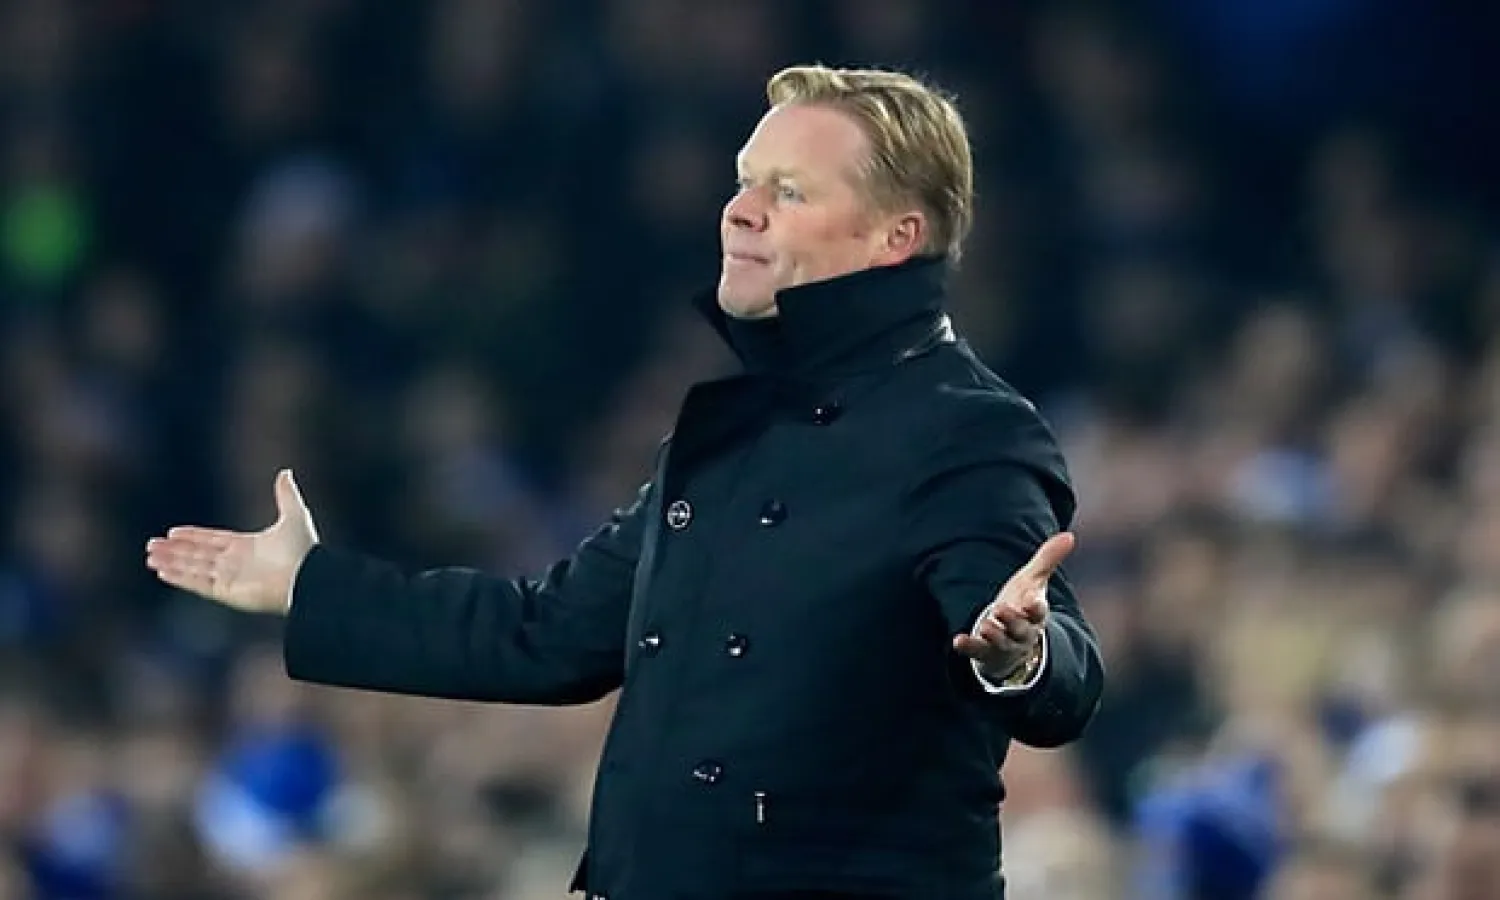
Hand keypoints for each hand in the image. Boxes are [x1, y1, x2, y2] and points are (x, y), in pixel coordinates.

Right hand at [145, 469, 319, 614]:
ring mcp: (231, 579)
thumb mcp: (294, 515)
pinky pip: (198, 583)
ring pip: (193, 568)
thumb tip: (285, 472)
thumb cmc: (302, 551)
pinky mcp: (227, 592)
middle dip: (175, 550)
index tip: (174, 532)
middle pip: (198, 555)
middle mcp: (237, 564)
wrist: (306, 579)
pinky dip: (180, 576)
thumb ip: (286, 495)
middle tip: (152, 545)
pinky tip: (162, 570)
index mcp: (249, 547)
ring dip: (171, 561)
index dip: (194, 537)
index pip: (214, 540)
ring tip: (150, 556)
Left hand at [952, 531, 1074, 680]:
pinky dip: (969, 647)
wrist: (1010, 641)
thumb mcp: (1033, 581)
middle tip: (1000, 609)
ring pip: (1002, 642)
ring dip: (994, 635)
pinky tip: (958, 641)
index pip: (1039, 611)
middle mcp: (1023, 632)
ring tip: (984, 626)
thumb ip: (1048, 559)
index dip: (1036, 607)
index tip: (1032, 600)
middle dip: (1012, 621)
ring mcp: (1005, 645)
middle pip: (1021, 629)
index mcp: (1035, 614)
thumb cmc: (1023, 605)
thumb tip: (1069, 535)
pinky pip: (978, 651)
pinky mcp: (986, 653)